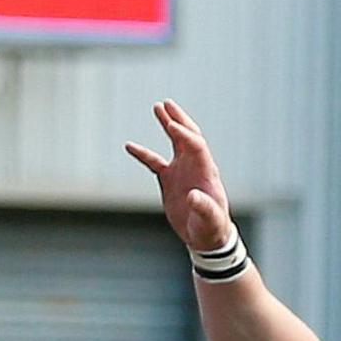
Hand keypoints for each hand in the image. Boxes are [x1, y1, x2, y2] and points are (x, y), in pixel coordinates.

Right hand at [125, 99, 237, 252]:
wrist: (205, 236)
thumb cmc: (211, 227)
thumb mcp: (209, 219)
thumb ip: (204, 207)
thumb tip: (193, 196)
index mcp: (206, 171)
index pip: (196, 145)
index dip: (184, 134)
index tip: (171, 125)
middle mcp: (195, 165)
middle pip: (188, 135)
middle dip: (178, 119)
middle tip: (167, 104)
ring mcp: (182, 170)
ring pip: (174, 142)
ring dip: (167, 125)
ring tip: (158, 108)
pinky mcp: (169, 180)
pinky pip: (154, 162)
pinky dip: (142, 154)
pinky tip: (129, 146)